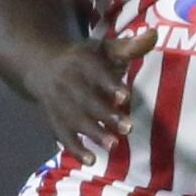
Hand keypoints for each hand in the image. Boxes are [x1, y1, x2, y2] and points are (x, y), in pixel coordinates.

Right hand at [33, 27, 150, 155]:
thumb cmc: (83, 59)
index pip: (95, 73)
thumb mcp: (103, 47)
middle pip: (86, 100)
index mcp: (81, 61)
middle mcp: (67, 82)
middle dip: (106, 115)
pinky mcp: (53, 119)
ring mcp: (58, 102)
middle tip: (128, 128)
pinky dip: (75, 149)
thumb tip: (154, 35)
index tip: (124, 96)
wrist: (40, 65)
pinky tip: (92, 161)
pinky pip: (63, 135)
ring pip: (75, 119)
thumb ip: (129, 46)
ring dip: (93, 133)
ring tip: (113, 145)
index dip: (109, 84)